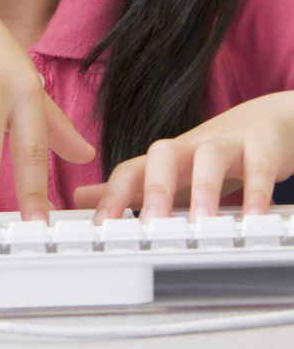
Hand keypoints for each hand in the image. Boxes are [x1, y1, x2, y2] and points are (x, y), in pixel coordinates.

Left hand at [74, 92, 293, 222]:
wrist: (267, 122)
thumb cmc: (212, 155)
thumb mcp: (170, 172)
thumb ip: (130, 187)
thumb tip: (80, 197)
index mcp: (165, 157)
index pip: (130, 170)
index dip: (112, 194)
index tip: (101, 226)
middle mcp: (191, 146)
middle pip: (162, 153)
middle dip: (154, 189)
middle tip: (151, 225)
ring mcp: (227, 143)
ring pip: (209, 157)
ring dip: (205, 188)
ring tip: (203, 223)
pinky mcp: (261, 147)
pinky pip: (258, 166)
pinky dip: (256, 192)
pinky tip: (253, 218)